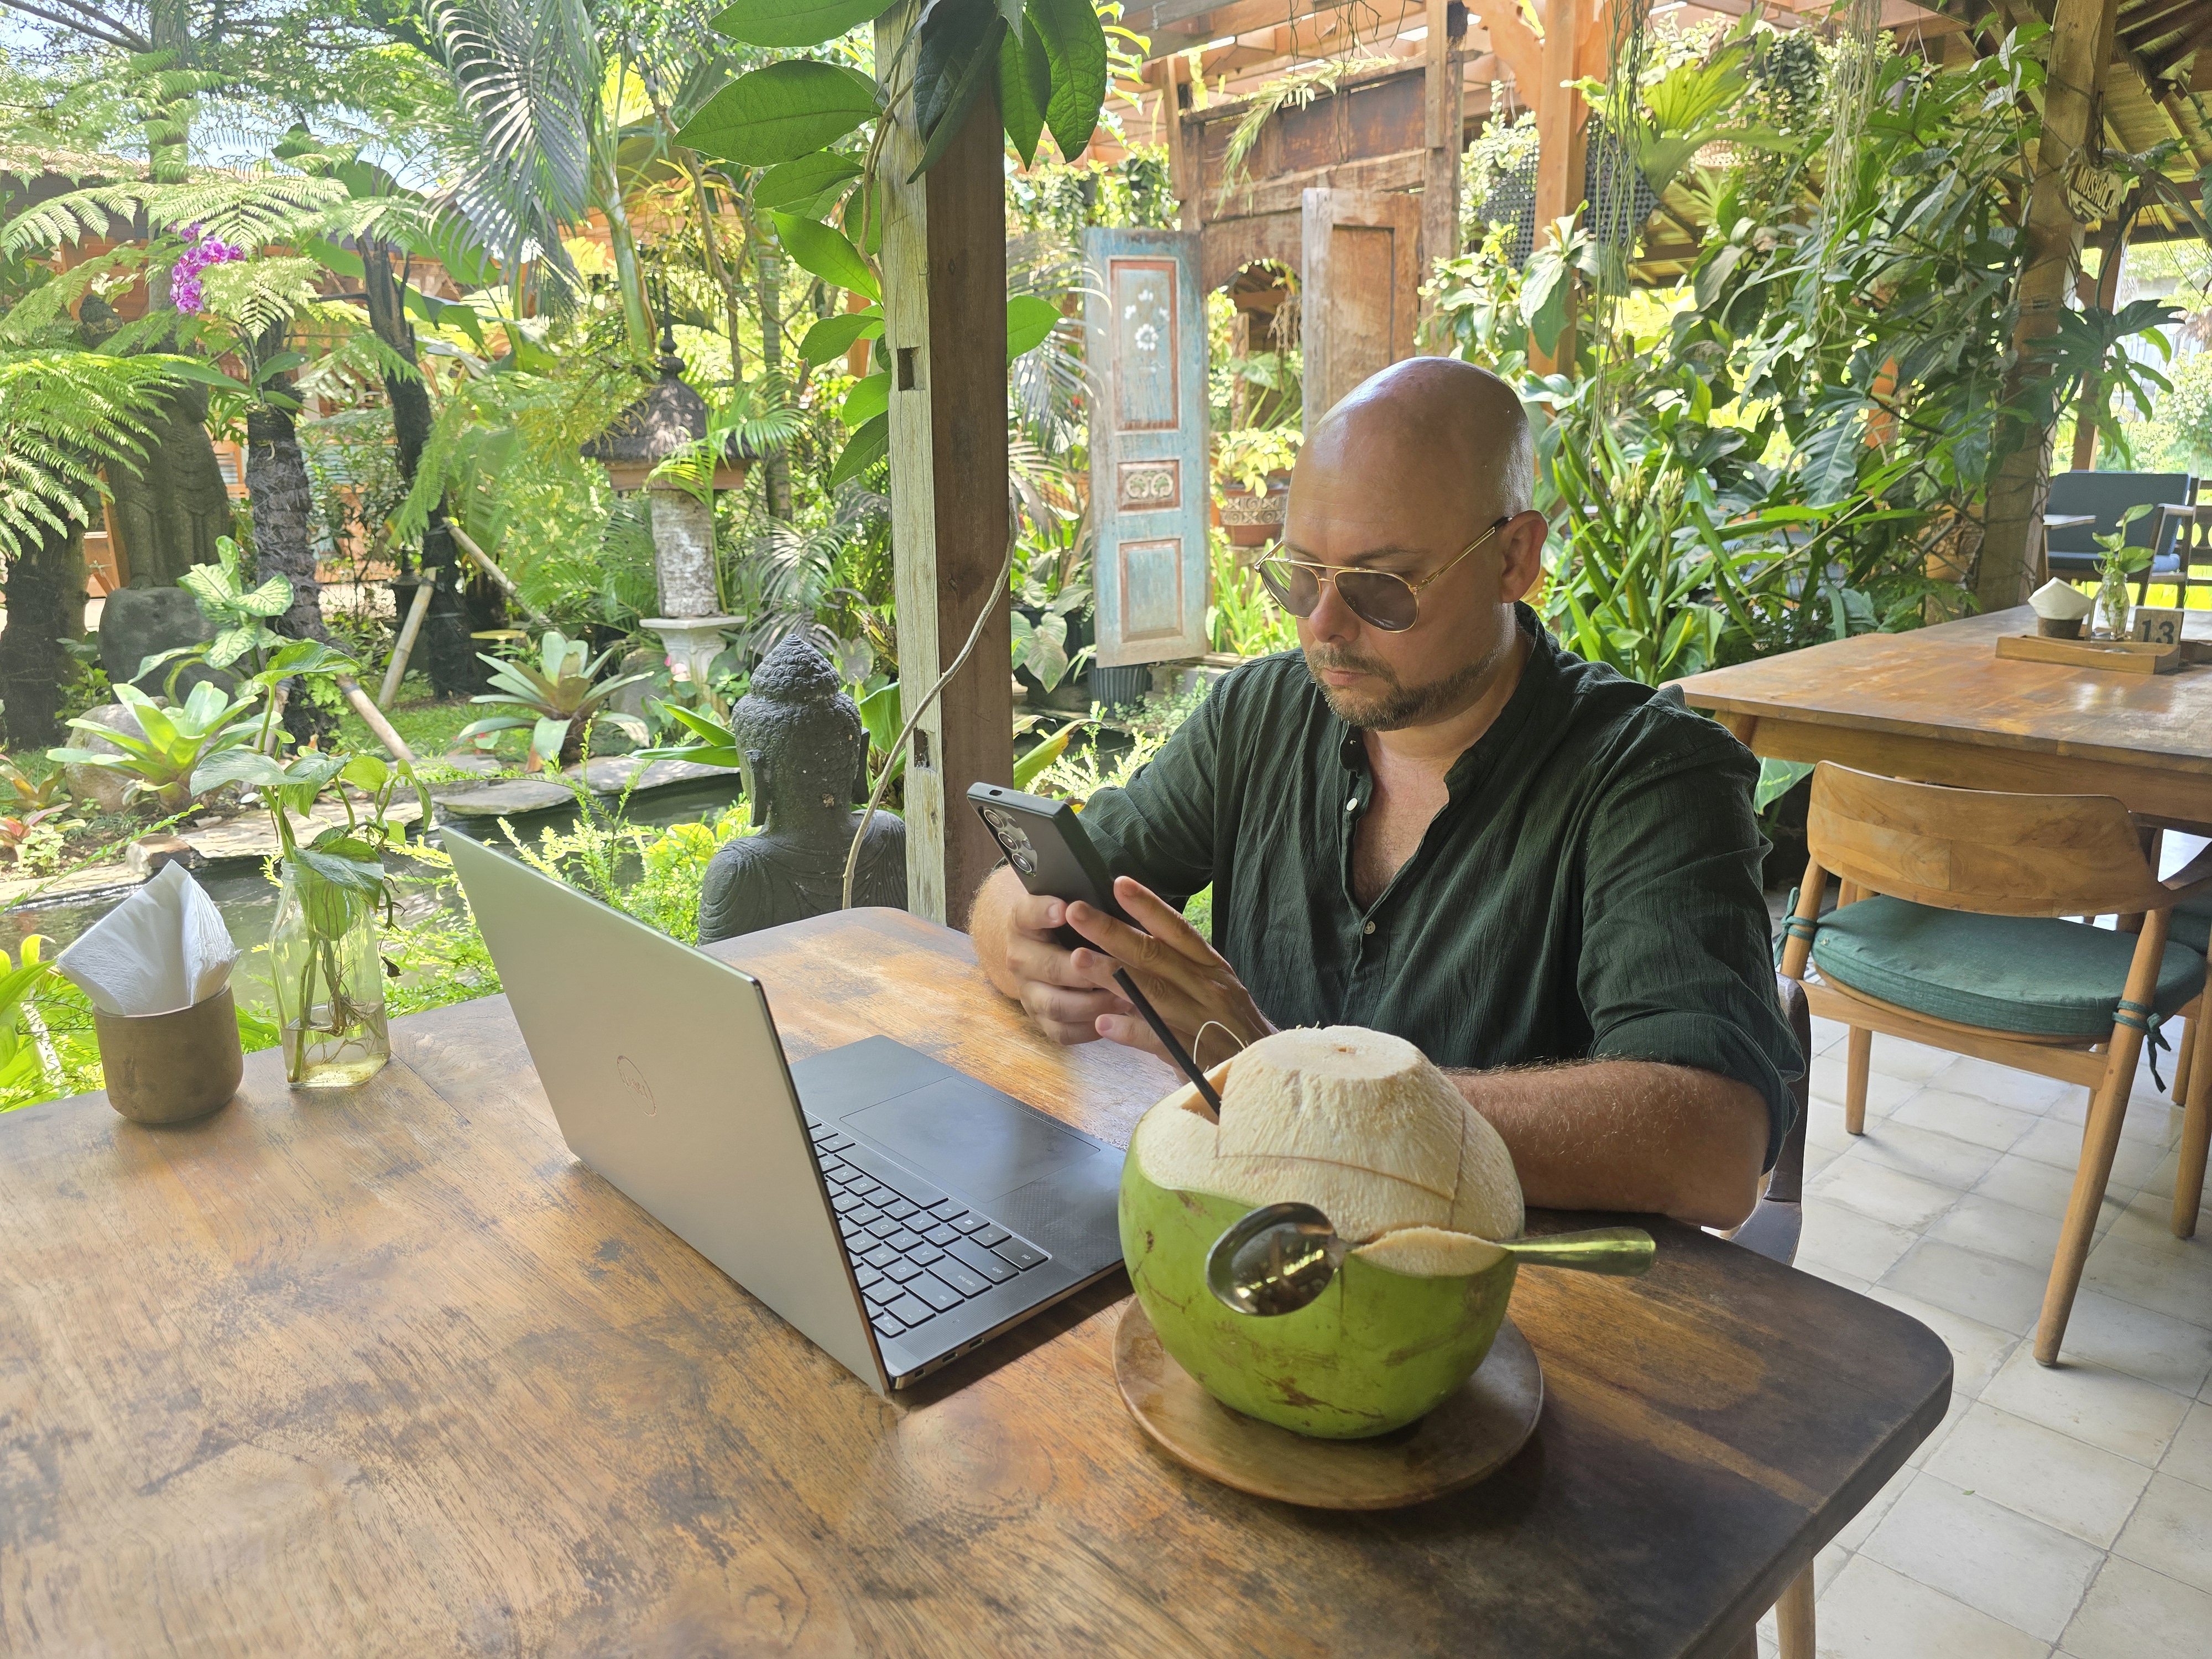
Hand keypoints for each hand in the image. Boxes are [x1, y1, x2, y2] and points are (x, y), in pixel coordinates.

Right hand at [990, 883, 1135, 1046]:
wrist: (1043, 953)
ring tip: (1125, 998)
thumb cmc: (1069, 925)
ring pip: (1055, 1004)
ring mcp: (1028, 993)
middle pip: (1047, 967)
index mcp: (1023, 922)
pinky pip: (1063, 1031)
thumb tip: (1119, 889)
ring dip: (1092, 1003)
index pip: (1027, 913)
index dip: (1044, 912)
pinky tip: (1115, 1020)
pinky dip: (1089, 1028)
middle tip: (1114, 968)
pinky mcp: (1041, 1020)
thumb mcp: (1071, 908)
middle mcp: (1020, 958)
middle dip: (1083, 970)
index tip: (1065, 909)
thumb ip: (1085, 905)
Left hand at [1064, 876, 1273, 1066]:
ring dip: (1113, 975)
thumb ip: (1175, 972)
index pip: (1177, 930)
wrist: (1266, 1070)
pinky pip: (1158, 1039)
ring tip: (1078, 959)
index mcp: (1210, 967)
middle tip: (1076, 912)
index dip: (1148, 905)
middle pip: (1155, 954)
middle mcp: (1207, 987)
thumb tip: (1127, 950)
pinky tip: (1103, 1022)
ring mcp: (1202, 1021)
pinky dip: (1131, 1030)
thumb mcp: (1212, 989)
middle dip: (1112, 931)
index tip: (1118, 883)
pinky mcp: (1195, 1056)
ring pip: (1152, 992)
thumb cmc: (1232, 1027)